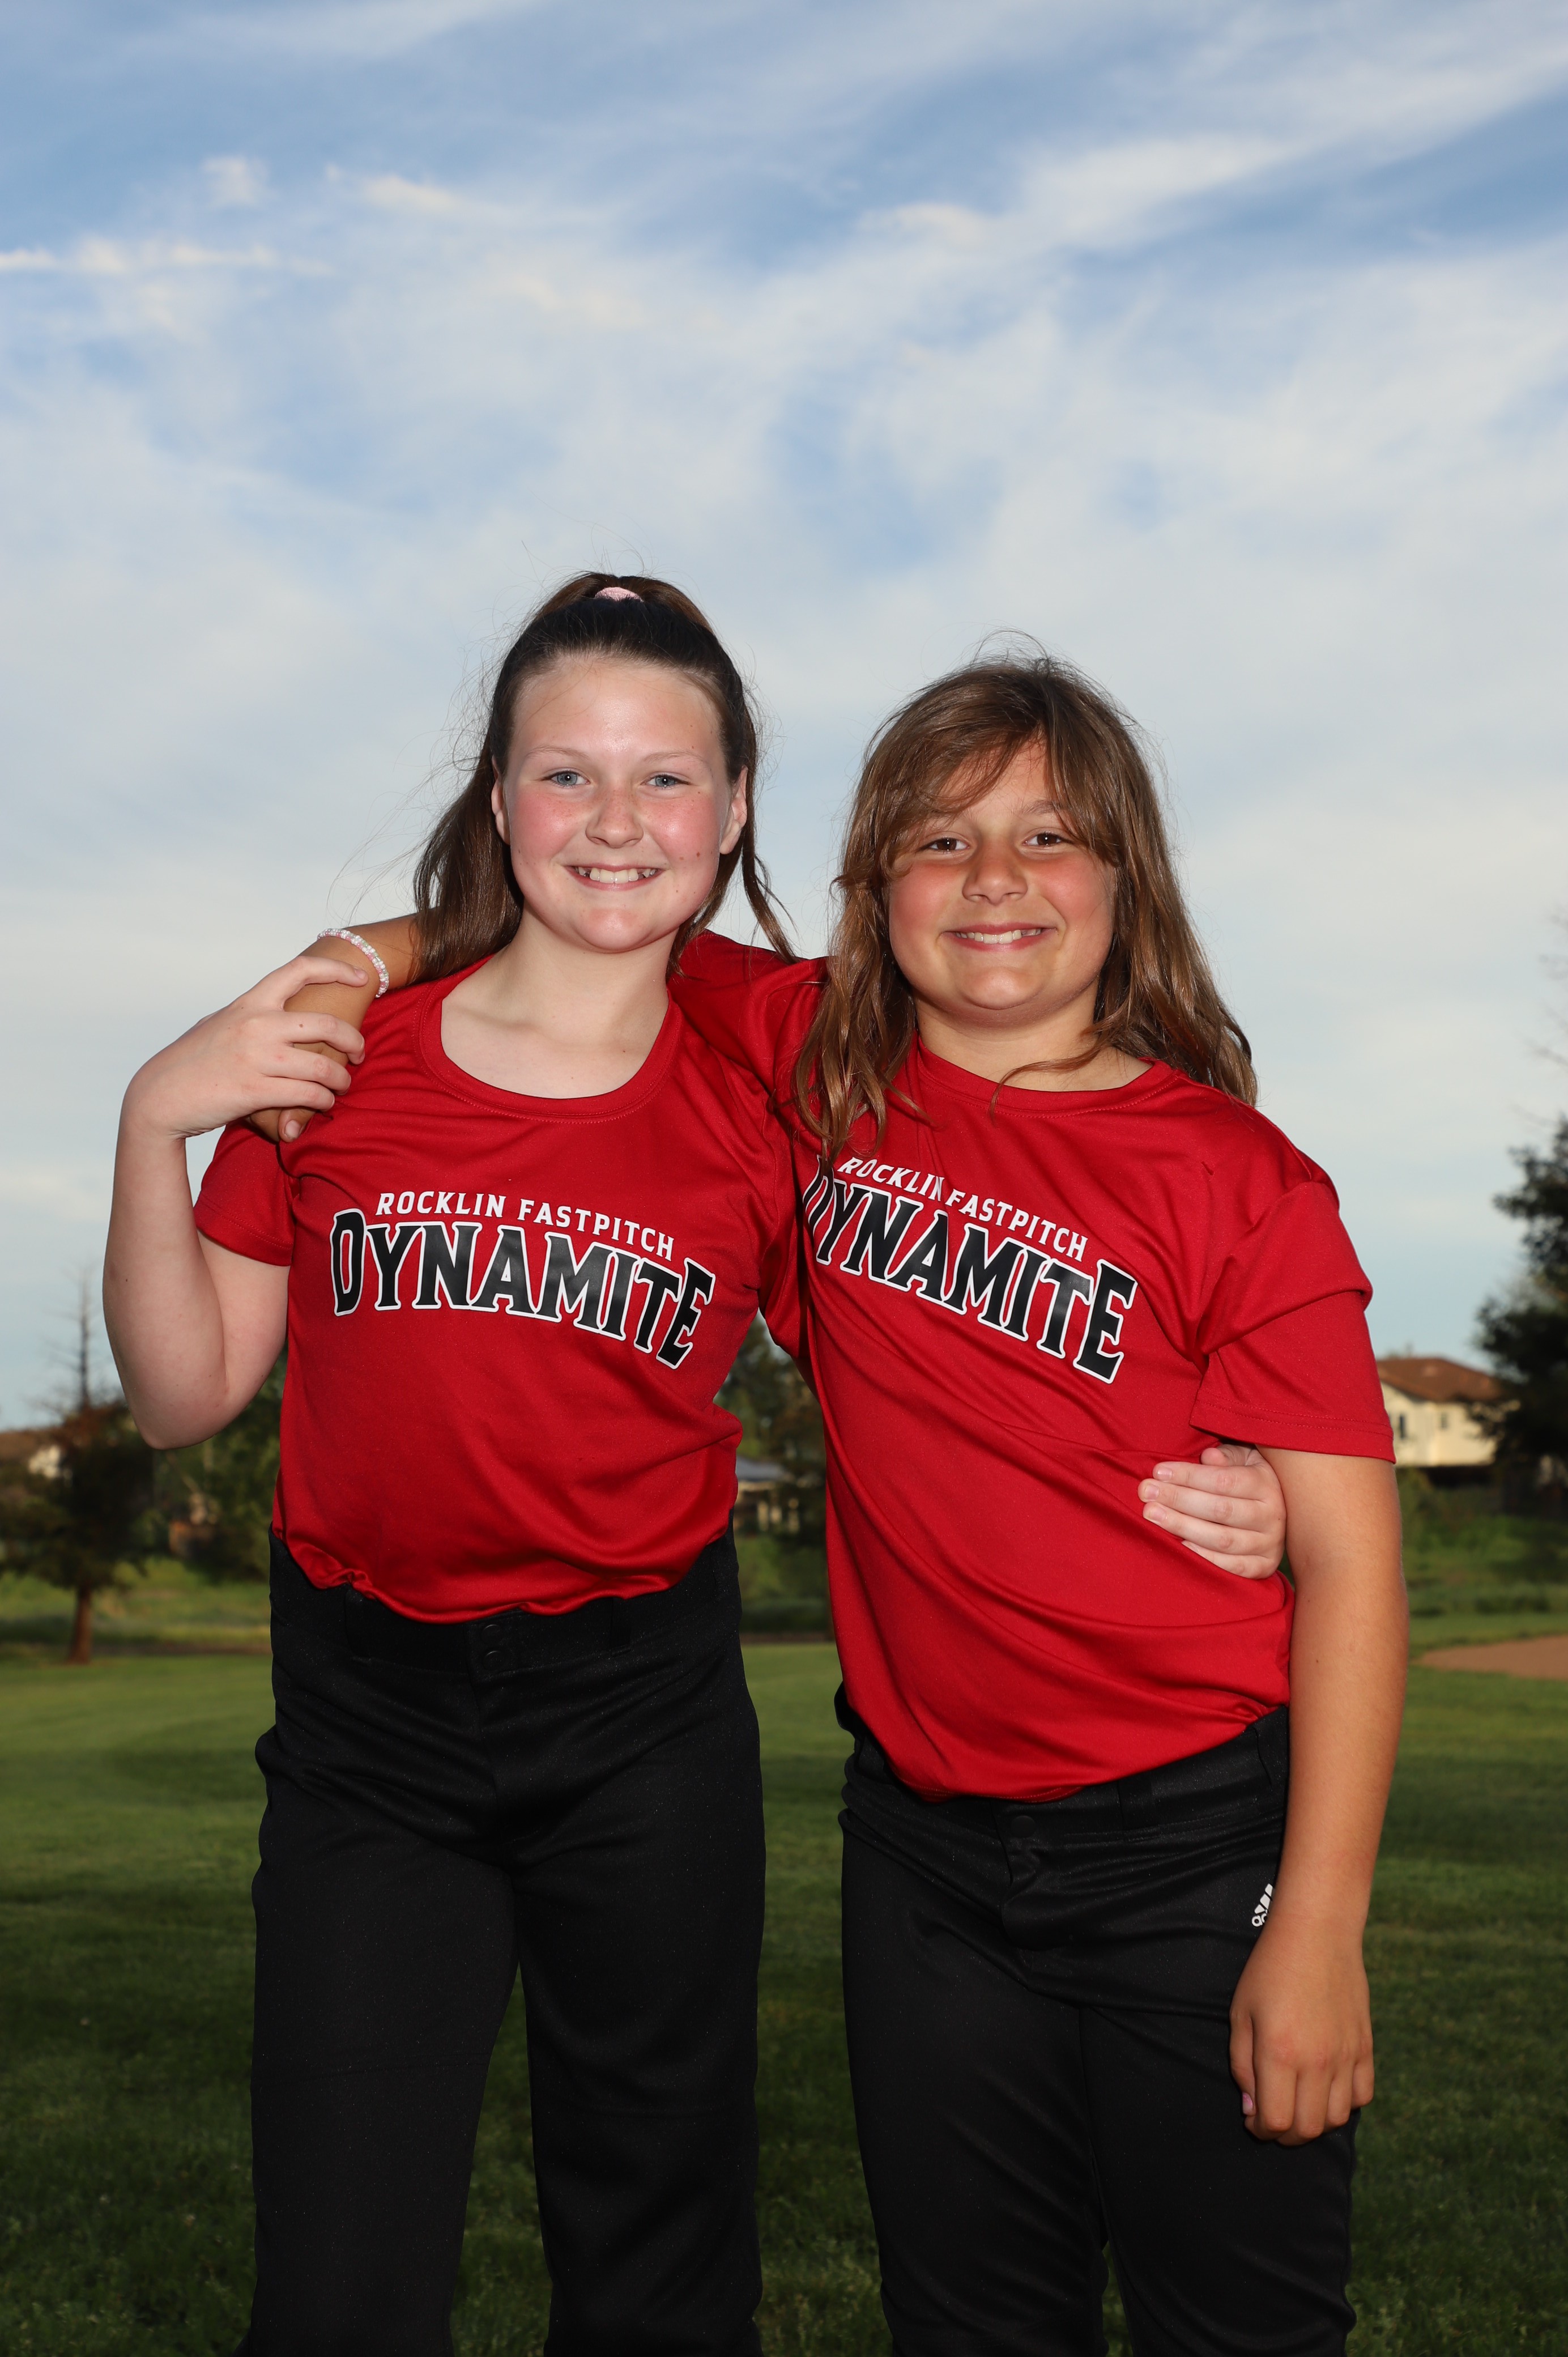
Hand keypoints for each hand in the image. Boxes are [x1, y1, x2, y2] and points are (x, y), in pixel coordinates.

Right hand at [123, 955, 368, 1142]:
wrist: (159, 1096)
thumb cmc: (191, 1061)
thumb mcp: (219, 1024)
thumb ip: (250, 1015)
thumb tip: (273, 1007)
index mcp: (249, 1003)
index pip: (299, 971)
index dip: (336, 969)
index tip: (361, 977)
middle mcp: (255, 1025)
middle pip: (327, 1024)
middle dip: (354, 1040)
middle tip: (359, 1053)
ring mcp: (256, 1058)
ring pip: (322, 1066)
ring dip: (341, 1079)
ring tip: (342, 1085)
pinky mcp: (255, 1091)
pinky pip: (307, 1095)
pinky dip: (323, 1101)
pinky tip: (323, 1103)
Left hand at [1138, 1443, 1284, 1576]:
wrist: (1279, 1517)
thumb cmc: (1251, 1480)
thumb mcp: (1246, 1459)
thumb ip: (1228, 1455)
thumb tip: (1209, 1456)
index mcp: (1267, 1485)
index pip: (1223, 1481)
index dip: (1188, 1476)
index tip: (1158, 1471)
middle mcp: (1272, 1516)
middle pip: (1220, 1509)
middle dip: (1178, 1499)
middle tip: (1146, 1492)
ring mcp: (1269, 1545)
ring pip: (1222, 1539)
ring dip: (1182, 1526)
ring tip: (1152, 1514)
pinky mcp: (1264, 1567)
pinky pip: (1232, 1567)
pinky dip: (1204, 1557)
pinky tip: (1178, 1544)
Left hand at [1229, 1915, 1373, 2143]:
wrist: (1317, 1933)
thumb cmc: (1269, 1970)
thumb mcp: (1240, 2013)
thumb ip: (1242, 2065)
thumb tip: (1252, 2109)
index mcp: (1279, 2052)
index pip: (1276, 2122)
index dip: (1261, 2130)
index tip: (1252, 2119)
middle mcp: (1317, 2061)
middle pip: (1307, 2130)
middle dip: (1285, 2134)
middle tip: (1273, 2117)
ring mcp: (1346, 2056)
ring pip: (1336, 2119)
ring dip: (1314, 2123)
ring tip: (1298, 2103)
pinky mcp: (1365, 2048)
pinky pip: (1361, 2097)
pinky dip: (1343, 2104)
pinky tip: (1326, 2088)